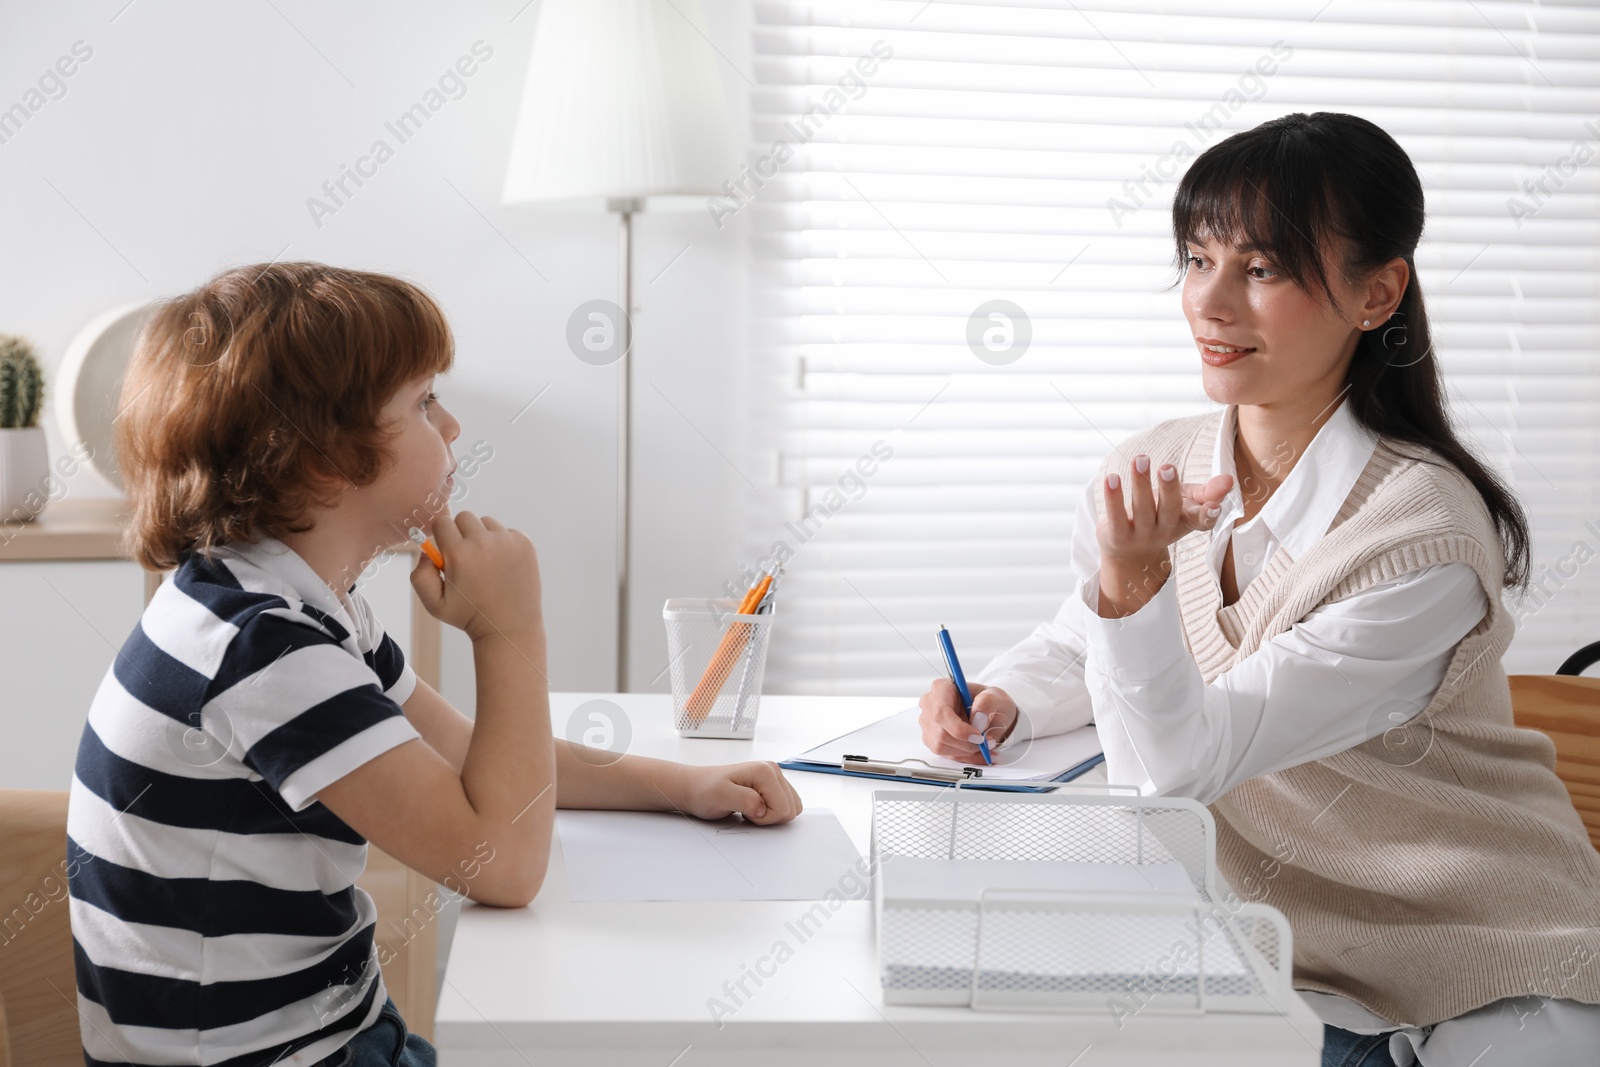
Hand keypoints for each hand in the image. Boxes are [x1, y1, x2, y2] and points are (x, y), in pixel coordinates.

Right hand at [409, 508, 542, 643]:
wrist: (509, 627)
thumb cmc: (469, 617)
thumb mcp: (434, 604)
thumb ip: (420, 576)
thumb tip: (426, 550)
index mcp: (459, 554)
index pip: (442, 522)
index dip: (441, 536)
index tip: (447, 550)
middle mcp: (484, 542)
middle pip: (464, 517)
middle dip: (461, 533)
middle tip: (466, 557)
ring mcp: (507, 541)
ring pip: (486, 522)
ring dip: (482, 536)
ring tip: (485, 562)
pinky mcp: (525, 543)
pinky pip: (507, 531)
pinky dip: (502, 543)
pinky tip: (502, 565)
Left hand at [672, 761, 802, 825]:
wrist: (696, 787)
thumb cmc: (705, 790)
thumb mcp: (721, 796)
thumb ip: (745, 800)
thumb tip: (763, 808)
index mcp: (765, 771)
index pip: (784, 808)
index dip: (764, 818)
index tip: (745, 811)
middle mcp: (773, 770)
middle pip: (791, 809)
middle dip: (769, 816)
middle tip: (746, 810)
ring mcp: (773, 777)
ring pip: (791, 808)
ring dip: (770, 814)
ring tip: (749, 808)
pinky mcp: (771, 785)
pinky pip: (785, 805)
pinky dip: (771, 812)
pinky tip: (753, 807)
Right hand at [918, 679, 1015, 763]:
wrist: (991, 713)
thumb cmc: (988, 701)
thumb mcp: (995, 695)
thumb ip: (987, 702)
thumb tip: (978, 718)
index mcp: (941, 688)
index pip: (940, 712)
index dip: (958, 728)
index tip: (978, 736)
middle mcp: (930, 705)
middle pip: (940, 733)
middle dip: (966, 743)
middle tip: (986, 742)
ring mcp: (929, 724)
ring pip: (942, 746)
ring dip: (967, 751)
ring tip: (985, 745)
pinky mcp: (932, 740)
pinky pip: (947, 755)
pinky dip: (967, 757)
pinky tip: (980, 752)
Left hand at [1097, 454, 1231, 615]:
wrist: (1128, 551)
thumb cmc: (1161, 517)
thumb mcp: (1185, 504)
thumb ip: (1206, 492)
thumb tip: (1229, 480)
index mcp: (1185, 522)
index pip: (1200, 521)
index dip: (1208, 514)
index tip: (1213, 506)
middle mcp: (1164, 531)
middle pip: (1169, 510)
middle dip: (1169, 489)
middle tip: (1167, 468)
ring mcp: (1141, 537)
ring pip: (1142, 509)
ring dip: (1140, 484)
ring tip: (1139, 459)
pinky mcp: (1118, 537)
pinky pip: (1116, 516)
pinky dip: (1113, 497)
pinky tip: (1111, 478)